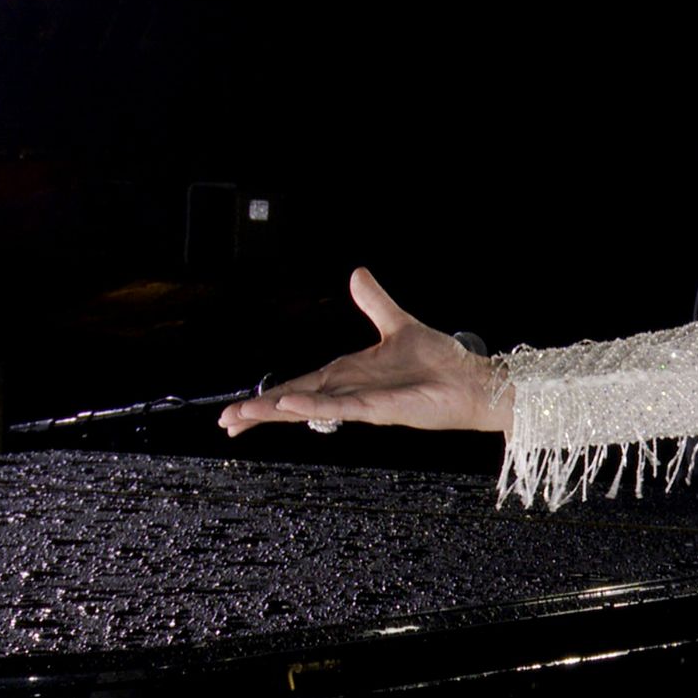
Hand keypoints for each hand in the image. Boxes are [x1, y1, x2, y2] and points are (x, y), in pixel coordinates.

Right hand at [218, 268, 511, 435]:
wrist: (472, 380)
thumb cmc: (440, 361)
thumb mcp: (398, 323)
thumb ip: (374, 302)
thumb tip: (357, 274)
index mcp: (348, 375)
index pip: (298, 387)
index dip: (269, 397)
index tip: (238, 411)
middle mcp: (350, 391)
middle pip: (294, 402)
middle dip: (259, 412)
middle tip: (225, 423)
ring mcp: (362, 403)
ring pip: (309, 408)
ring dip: (275, 411)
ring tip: (241, 418)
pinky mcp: (380, 409)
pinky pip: (340, 407)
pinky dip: (314, 405)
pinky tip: (290, 406)